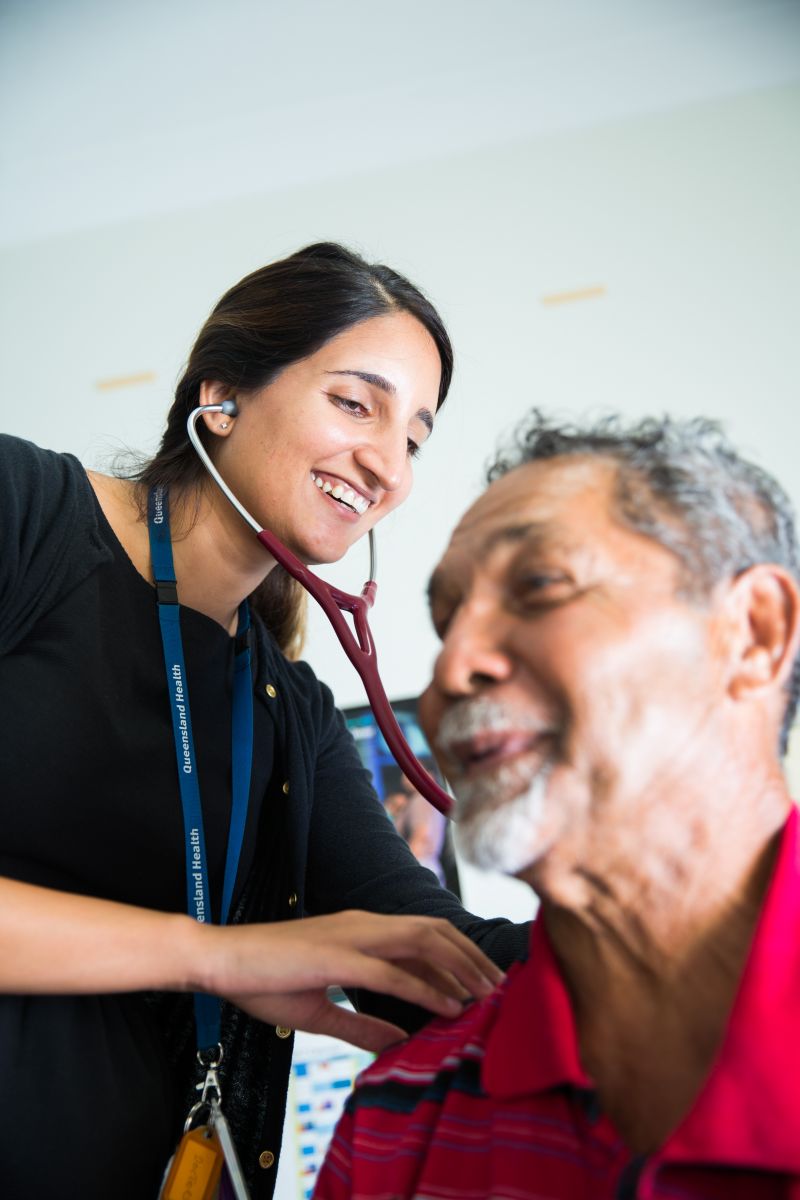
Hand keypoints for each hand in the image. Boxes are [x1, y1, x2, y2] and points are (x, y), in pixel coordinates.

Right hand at [201, 910, 503, 1051]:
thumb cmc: (262, 979)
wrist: (221, 961)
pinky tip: (448, 1004)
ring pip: (423, 942)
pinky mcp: (338, 955)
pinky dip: (426, 988)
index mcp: (358, 932)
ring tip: (487, 993)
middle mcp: (362, 925)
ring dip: (460, 966)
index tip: (483, 982)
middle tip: (500, 986)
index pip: (420, 938)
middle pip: (433, 931)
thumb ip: (360, 1023)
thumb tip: (398, 1039)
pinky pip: (393, 972)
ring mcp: (352, 936)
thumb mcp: (319, 1009)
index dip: (456, 957)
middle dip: (471, 957)